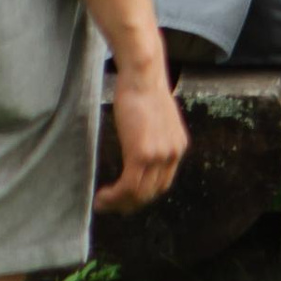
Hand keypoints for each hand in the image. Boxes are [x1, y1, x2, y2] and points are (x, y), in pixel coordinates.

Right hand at [95, 66, 190, 212]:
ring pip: (139, 194)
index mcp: (178, 146)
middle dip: (130, 204)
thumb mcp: (156, 118)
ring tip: (102, 204)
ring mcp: (159, 155)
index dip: (143, 194)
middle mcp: (173, 153)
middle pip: (152, 192)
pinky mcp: (142, 154)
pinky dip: (114, 197)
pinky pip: (128, 186)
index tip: (125, 197)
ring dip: (119, 204)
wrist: (142, 74)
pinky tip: (102, 197)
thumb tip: (141, 144)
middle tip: (112, 206)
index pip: (162, 182)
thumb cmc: (143, 89)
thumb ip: (154, 136)